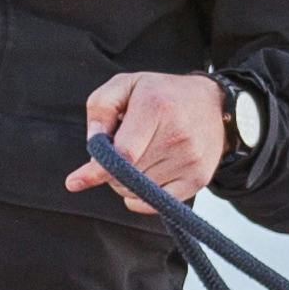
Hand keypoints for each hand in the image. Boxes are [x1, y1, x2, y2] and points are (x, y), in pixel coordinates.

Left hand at [72, 72, 224, 207]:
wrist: (214, 104)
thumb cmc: (162, 94)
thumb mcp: (126, 85)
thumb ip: (101, 108)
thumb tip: (93, 144)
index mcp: (156, 107)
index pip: (122, 154)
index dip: (96, 170)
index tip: (74, 182)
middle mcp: (177, 135)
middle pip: (126, 175)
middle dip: (110, 169)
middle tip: (120, 149)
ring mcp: (191, 159)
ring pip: (137, 191)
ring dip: (125, 182)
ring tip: (138, 157)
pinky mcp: (199, 178)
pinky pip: (155, 204)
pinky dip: (139, 198)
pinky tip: (144, 177)